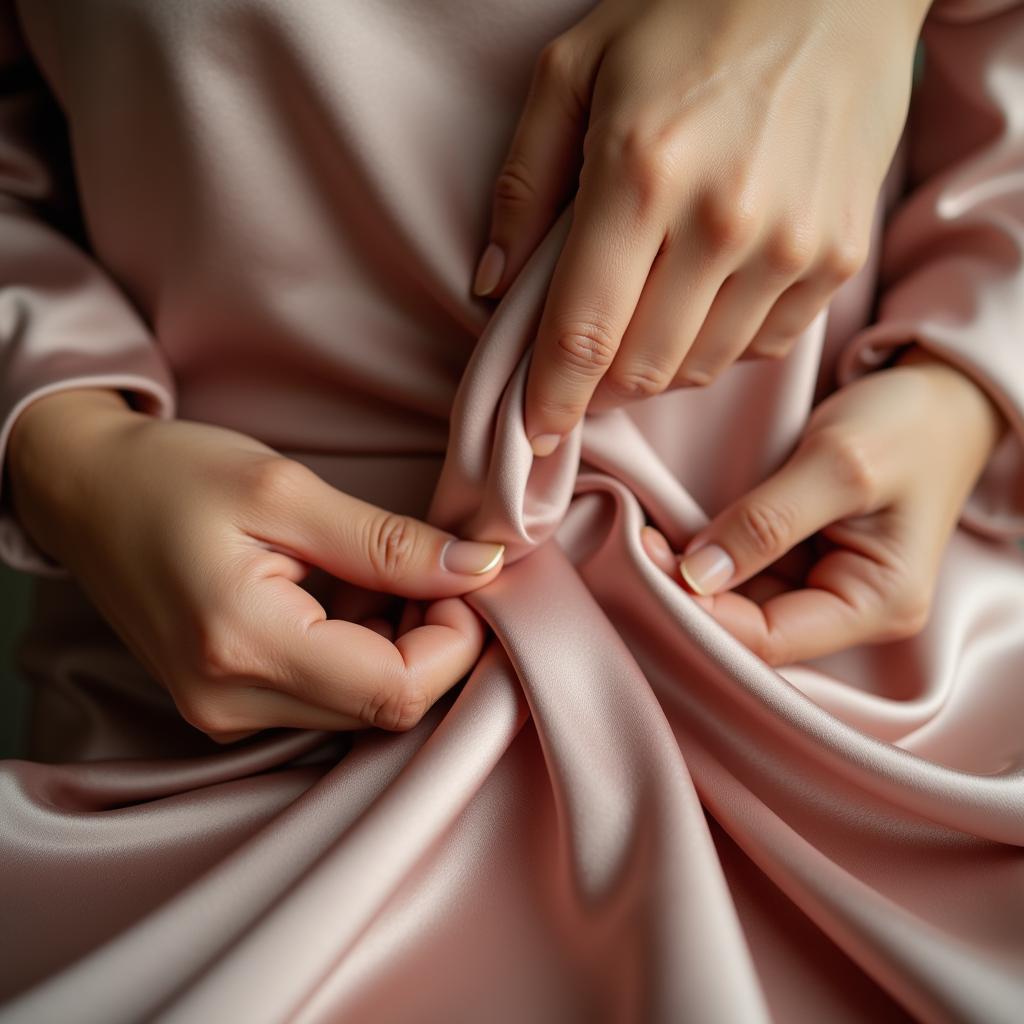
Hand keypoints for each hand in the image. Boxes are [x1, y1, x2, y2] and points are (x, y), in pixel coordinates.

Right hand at [7, 389, 505, 741]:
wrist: (83, 493)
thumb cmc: (170, 475)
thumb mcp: (284, 489)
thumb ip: (388, 541)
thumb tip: (481, 567)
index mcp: (243, 645)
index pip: (397, 691)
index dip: (455, 641)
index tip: (464, 576)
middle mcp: (231, 704)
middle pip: (386, 707)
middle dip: (432, 640)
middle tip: (424, 565)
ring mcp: (225, 715)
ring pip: (362, 707)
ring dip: (396, 643)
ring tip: (372, 571)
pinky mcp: (228, 707)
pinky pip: (326, 698)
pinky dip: (359, 650)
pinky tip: (342, 595)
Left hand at [473, 0, 931, 455]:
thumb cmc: (692, 14)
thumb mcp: (575, 70)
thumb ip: (524, 185)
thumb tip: (491, 285)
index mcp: (642, 172)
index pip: (583, 333)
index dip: (551, 398)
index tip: (531, 431)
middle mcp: (723, 221)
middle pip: (642, 368)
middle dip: (598, 387)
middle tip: (582, 366)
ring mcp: (791, 244)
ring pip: (702, 367)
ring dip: (657, 366)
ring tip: (642, 321)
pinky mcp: (839, 255)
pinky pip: (764, 346)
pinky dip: (720, 344)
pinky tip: (704, 300)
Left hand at [639, 349, 1004, 664]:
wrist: (937, 395)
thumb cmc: (906, 424)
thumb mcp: (838, 464)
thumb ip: (768, 521)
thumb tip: (695, 576)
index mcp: (876, 604)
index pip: (771, 638)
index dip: (704, 612)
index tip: (649, 563)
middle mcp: (849, 610)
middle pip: (751, 630)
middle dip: (690, 598)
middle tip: (636, 550)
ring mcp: (824, 585)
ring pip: (741, 605)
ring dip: (690, 579)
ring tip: (642, 542)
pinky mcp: (802, 560)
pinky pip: (744, 575)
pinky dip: (705, 559)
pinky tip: (668, 538)